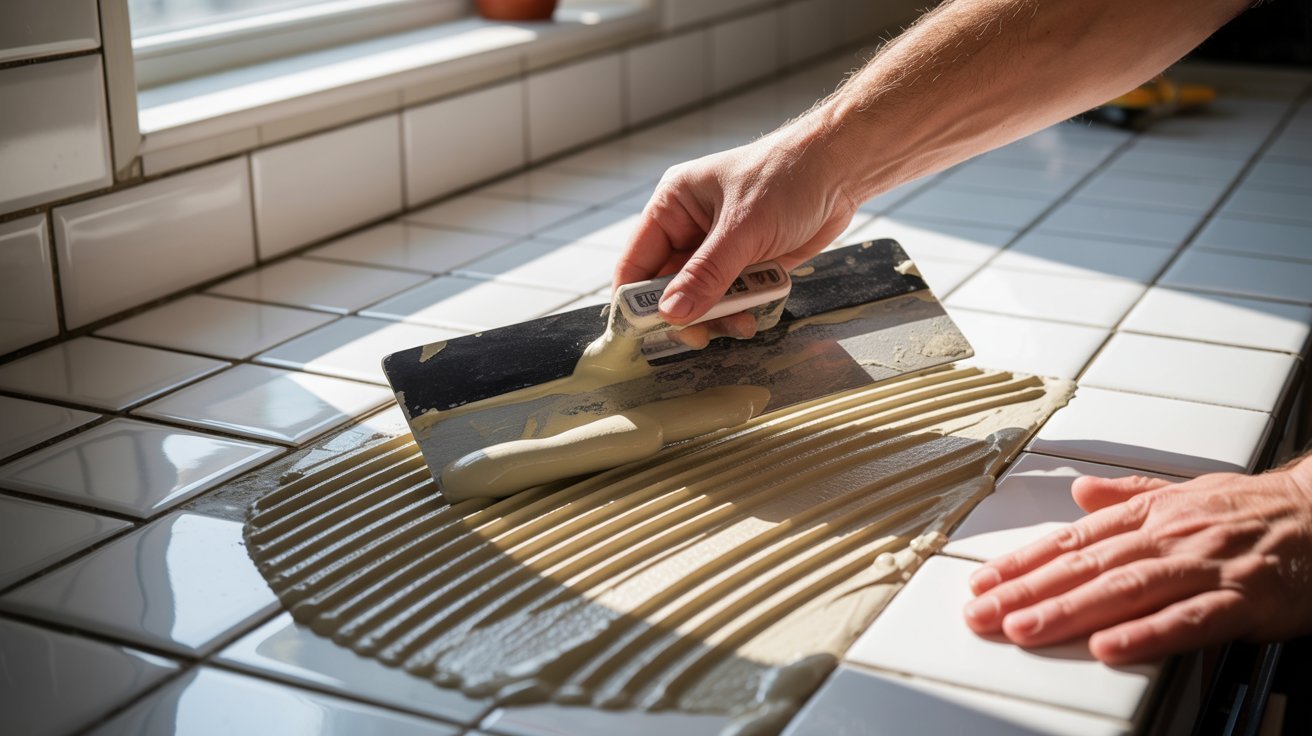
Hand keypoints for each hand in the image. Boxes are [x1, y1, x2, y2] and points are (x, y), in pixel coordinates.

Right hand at [614, 121, 858, 346]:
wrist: (841, 171)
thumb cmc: (787, 178)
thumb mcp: (743, 229)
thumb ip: (706, 275)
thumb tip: (671, 314)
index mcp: (673, 205)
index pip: (636, 261)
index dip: (635, 300)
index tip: (646, 332)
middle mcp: (689, 228)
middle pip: (667, 289)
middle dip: (684, 314)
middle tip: (700, 337)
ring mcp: (718, 249)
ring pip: (700, 300)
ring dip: (717, 317)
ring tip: (740, 323)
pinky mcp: (745, 264)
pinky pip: (730, 299)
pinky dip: (740, 311)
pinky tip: (754, 314)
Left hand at [962, 456, 1311, 664]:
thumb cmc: (1254, 510)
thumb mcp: (1185, 492)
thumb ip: (1129, 497)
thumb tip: (1080, 492)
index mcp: (1151, 515)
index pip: (1073, 539)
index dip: (1024, 562)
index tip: (983, 582)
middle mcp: (1169, 536)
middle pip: (1086, 565)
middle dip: (1028, 591)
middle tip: (983, 613)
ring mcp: (1204, 566)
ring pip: (1125, 589)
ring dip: (1069, 610)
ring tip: (1023, 628)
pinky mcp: (1242, 599)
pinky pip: (1187, 619)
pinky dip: (1146, 633)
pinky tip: (1108, 646)